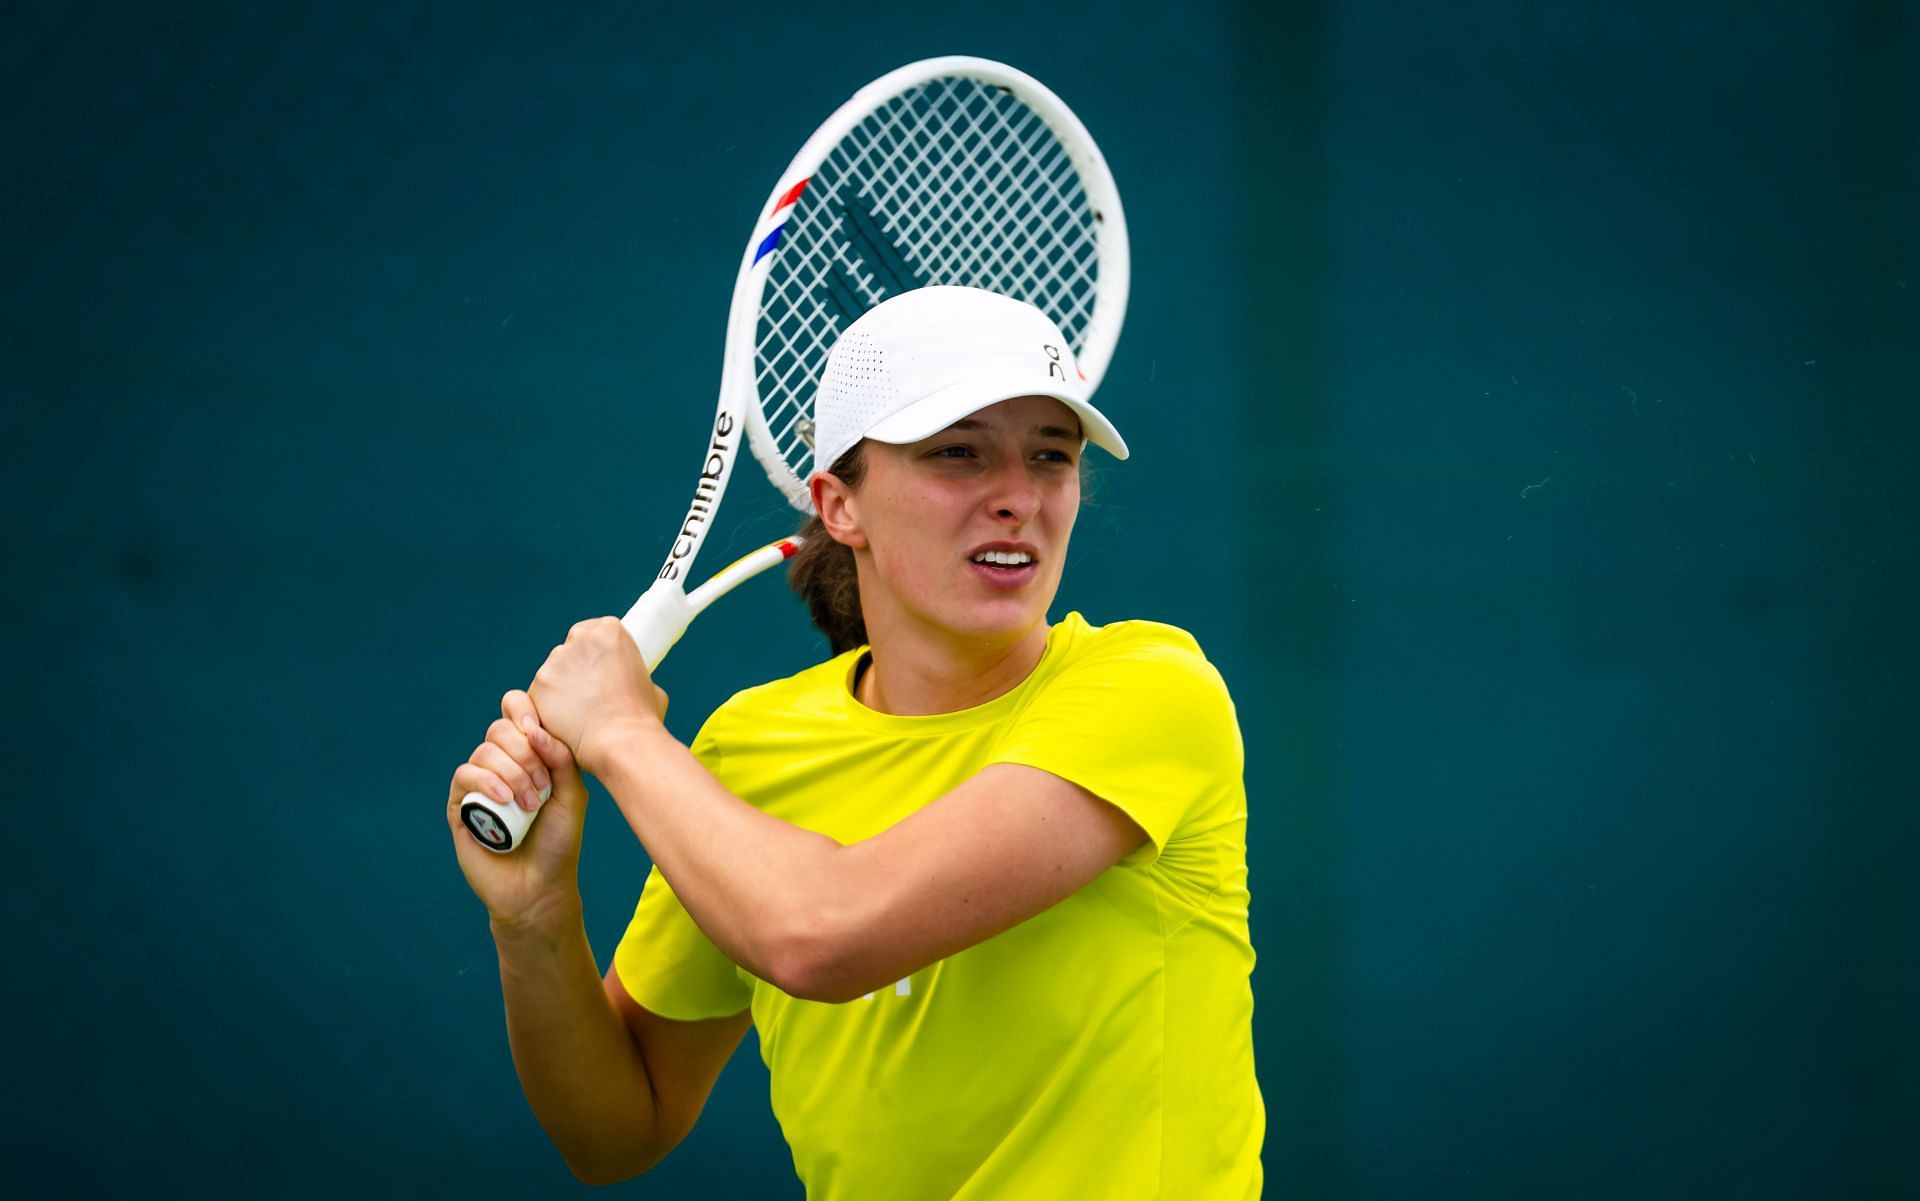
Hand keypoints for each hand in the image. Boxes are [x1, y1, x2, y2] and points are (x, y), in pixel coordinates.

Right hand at [445, 690, 589, 933]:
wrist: (539, 886)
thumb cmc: (559, 842)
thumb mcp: (572, 796)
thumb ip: (562, 759)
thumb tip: (535, 729)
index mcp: (530, 755)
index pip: (517, 711)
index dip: (524, 710)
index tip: (539, 732)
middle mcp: (503, 764)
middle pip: (500, 728)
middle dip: (524, 752)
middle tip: (543, 785)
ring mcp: (480, 784)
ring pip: (484, 751)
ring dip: (511, 773)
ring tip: (529, 804)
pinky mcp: (461, 805)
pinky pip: (465, 775)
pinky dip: (487, 782)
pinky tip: (505, 802)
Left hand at [528, 617, 667, 776]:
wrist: (621, 741)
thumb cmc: (641, 717)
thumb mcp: (650, 685)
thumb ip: (632, 674)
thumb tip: (625, 681)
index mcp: (610, 630)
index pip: (592, 631)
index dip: (594, 653)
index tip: (598, 671)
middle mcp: (579, 638)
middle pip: (569, 649)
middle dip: (575, 669)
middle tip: (589, 695)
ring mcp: (556, 661)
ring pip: (552, 673)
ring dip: (560, 689)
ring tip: (579, 715)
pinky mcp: (539, 685)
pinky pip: (540, 695)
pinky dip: (548, 708)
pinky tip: (565, 724)